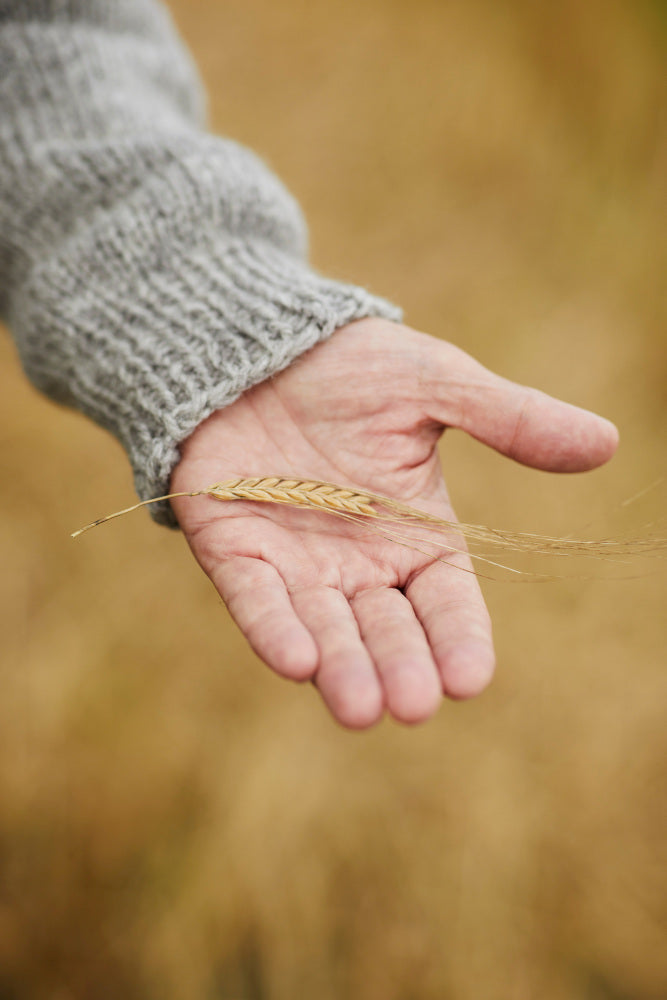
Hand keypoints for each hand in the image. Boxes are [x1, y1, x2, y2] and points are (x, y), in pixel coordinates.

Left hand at [170, 319, 617, 728]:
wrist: (258, 344)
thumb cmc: (352, 365)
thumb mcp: (437, 384)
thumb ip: (510, 418)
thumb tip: (605, 442)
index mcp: (414, 533)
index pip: (446, 598)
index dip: (460, 637)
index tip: (472, 677)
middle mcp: (358, 562)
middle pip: (386, 626)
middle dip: (400, 665)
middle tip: (414, 705)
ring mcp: (295, 561)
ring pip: (324, 627)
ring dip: (341, 667)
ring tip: (360, 708)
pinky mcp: (233, 548)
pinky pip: (254, 597)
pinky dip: (273, 628)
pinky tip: (295, 660)